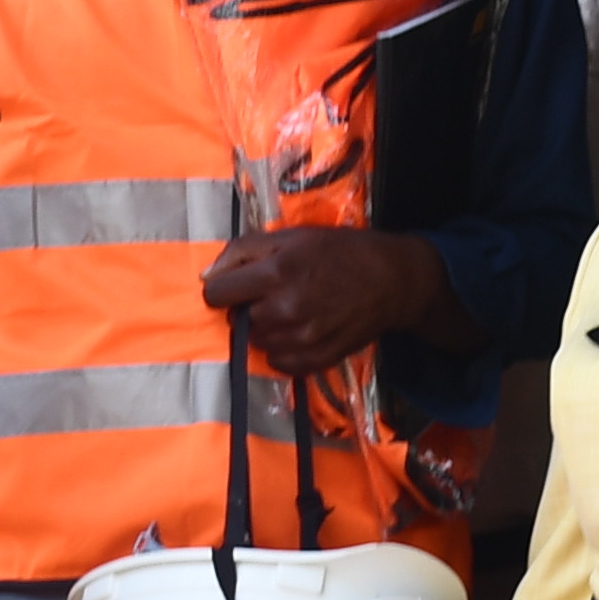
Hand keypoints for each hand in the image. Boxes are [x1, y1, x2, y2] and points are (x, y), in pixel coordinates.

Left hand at [198, 228, 449, 374]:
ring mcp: (302, 338)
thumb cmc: (339, 251)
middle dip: (250, 307)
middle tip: (277, 294)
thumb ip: (243, 250)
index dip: (224, 289)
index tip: (240, 285)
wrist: (391, 280)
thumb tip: (207, 275)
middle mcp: (285, 309)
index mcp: (275, 272)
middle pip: (237, 320)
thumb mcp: (290, 235)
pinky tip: (301, 331)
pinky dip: (283, 351)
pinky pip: (279, 364)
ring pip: (257, 343)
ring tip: (293, 311)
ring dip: (267, 330)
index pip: (216, 295)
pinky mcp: (317, 358)